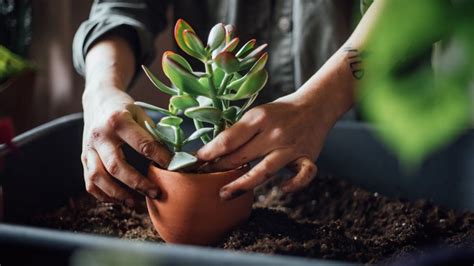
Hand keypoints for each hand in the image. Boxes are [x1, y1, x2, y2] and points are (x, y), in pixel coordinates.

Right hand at [81, 87, 170, 205]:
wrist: (97, 99)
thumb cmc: (124, 109)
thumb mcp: (140, 113)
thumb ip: (153, 134)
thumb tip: (173, 158)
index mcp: (118, 120)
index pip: (142, 144)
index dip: (160, 158)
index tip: (173, 168)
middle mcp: (100, 135)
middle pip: (116, 166)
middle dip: (137, 183)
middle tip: (156, 192)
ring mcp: (88, 148)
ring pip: (98, 178)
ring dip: (118, 194)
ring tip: (136, 202)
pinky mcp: (83, 158)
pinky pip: (89, 183)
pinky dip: (104, 195)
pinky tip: (120, 199)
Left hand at [197, 94, 331, 200]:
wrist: (315, 105)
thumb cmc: (280, 112)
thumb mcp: (257, 113)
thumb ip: (240, 131)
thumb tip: (213, 151)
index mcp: (259, 118)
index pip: (229, 139)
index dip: (210, 152)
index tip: (196, 162)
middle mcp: (275, 133)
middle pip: (241, 156)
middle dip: (220, 169)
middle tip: (204, 179)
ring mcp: (292, 147)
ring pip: (265, 171)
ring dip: (243, 184)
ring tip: (224, 194)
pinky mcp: (308, 157)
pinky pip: (303, 175)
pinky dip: (294, 184)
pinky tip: (282, 188)